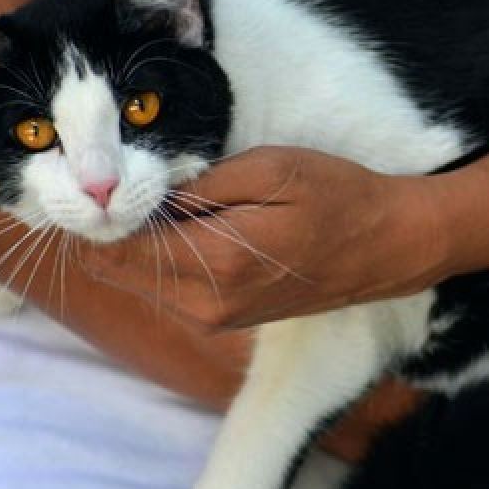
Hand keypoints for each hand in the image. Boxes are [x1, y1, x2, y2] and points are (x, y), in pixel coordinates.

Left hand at [83, 146, 450, 328]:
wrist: (389, 247)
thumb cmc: (337, 197)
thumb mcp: (271, 169)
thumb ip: (200, 185)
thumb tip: (141, 193)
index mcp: (215, 264)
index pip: (116, 250)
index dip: (99, 213)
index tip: (100, 176)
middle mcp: (206, 304)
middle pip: (118, 270)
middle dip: (113, 225)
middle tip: (127, 178)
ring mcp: (215, 317)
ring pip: (141, 278)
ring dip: (138, 239)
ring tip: (165, 194)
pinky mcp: (225, 318)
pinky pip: (170, 286)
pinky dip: (163, 254)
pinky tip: (189, 219)